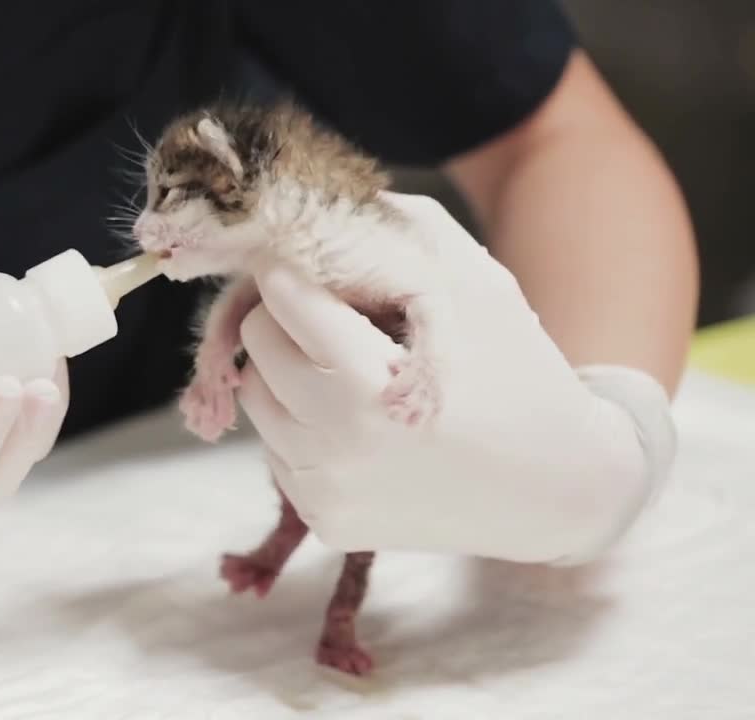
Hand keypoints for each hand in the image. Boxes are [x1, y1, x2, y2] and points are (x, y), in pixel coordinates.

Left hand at [237, 193, 676, 564]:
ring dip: (288, 372)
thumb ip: (404, 227)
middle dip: (288, 318)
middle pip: (255, 342)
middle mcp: (333, 444)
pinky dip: (302, 428)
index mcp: (366, 382)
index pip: (279, 296)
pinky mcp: (324, 521)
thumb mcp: (477, 285)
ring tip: (353, 373)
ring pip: (255, 395)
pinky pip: (276, 451)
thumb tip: (328, 200)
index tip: (319, 267)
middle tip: (340, 320)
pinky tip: (360, 426)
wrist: (559, 488)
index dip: (297, 269)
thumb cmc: (519, 373)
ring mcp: (323, 490)